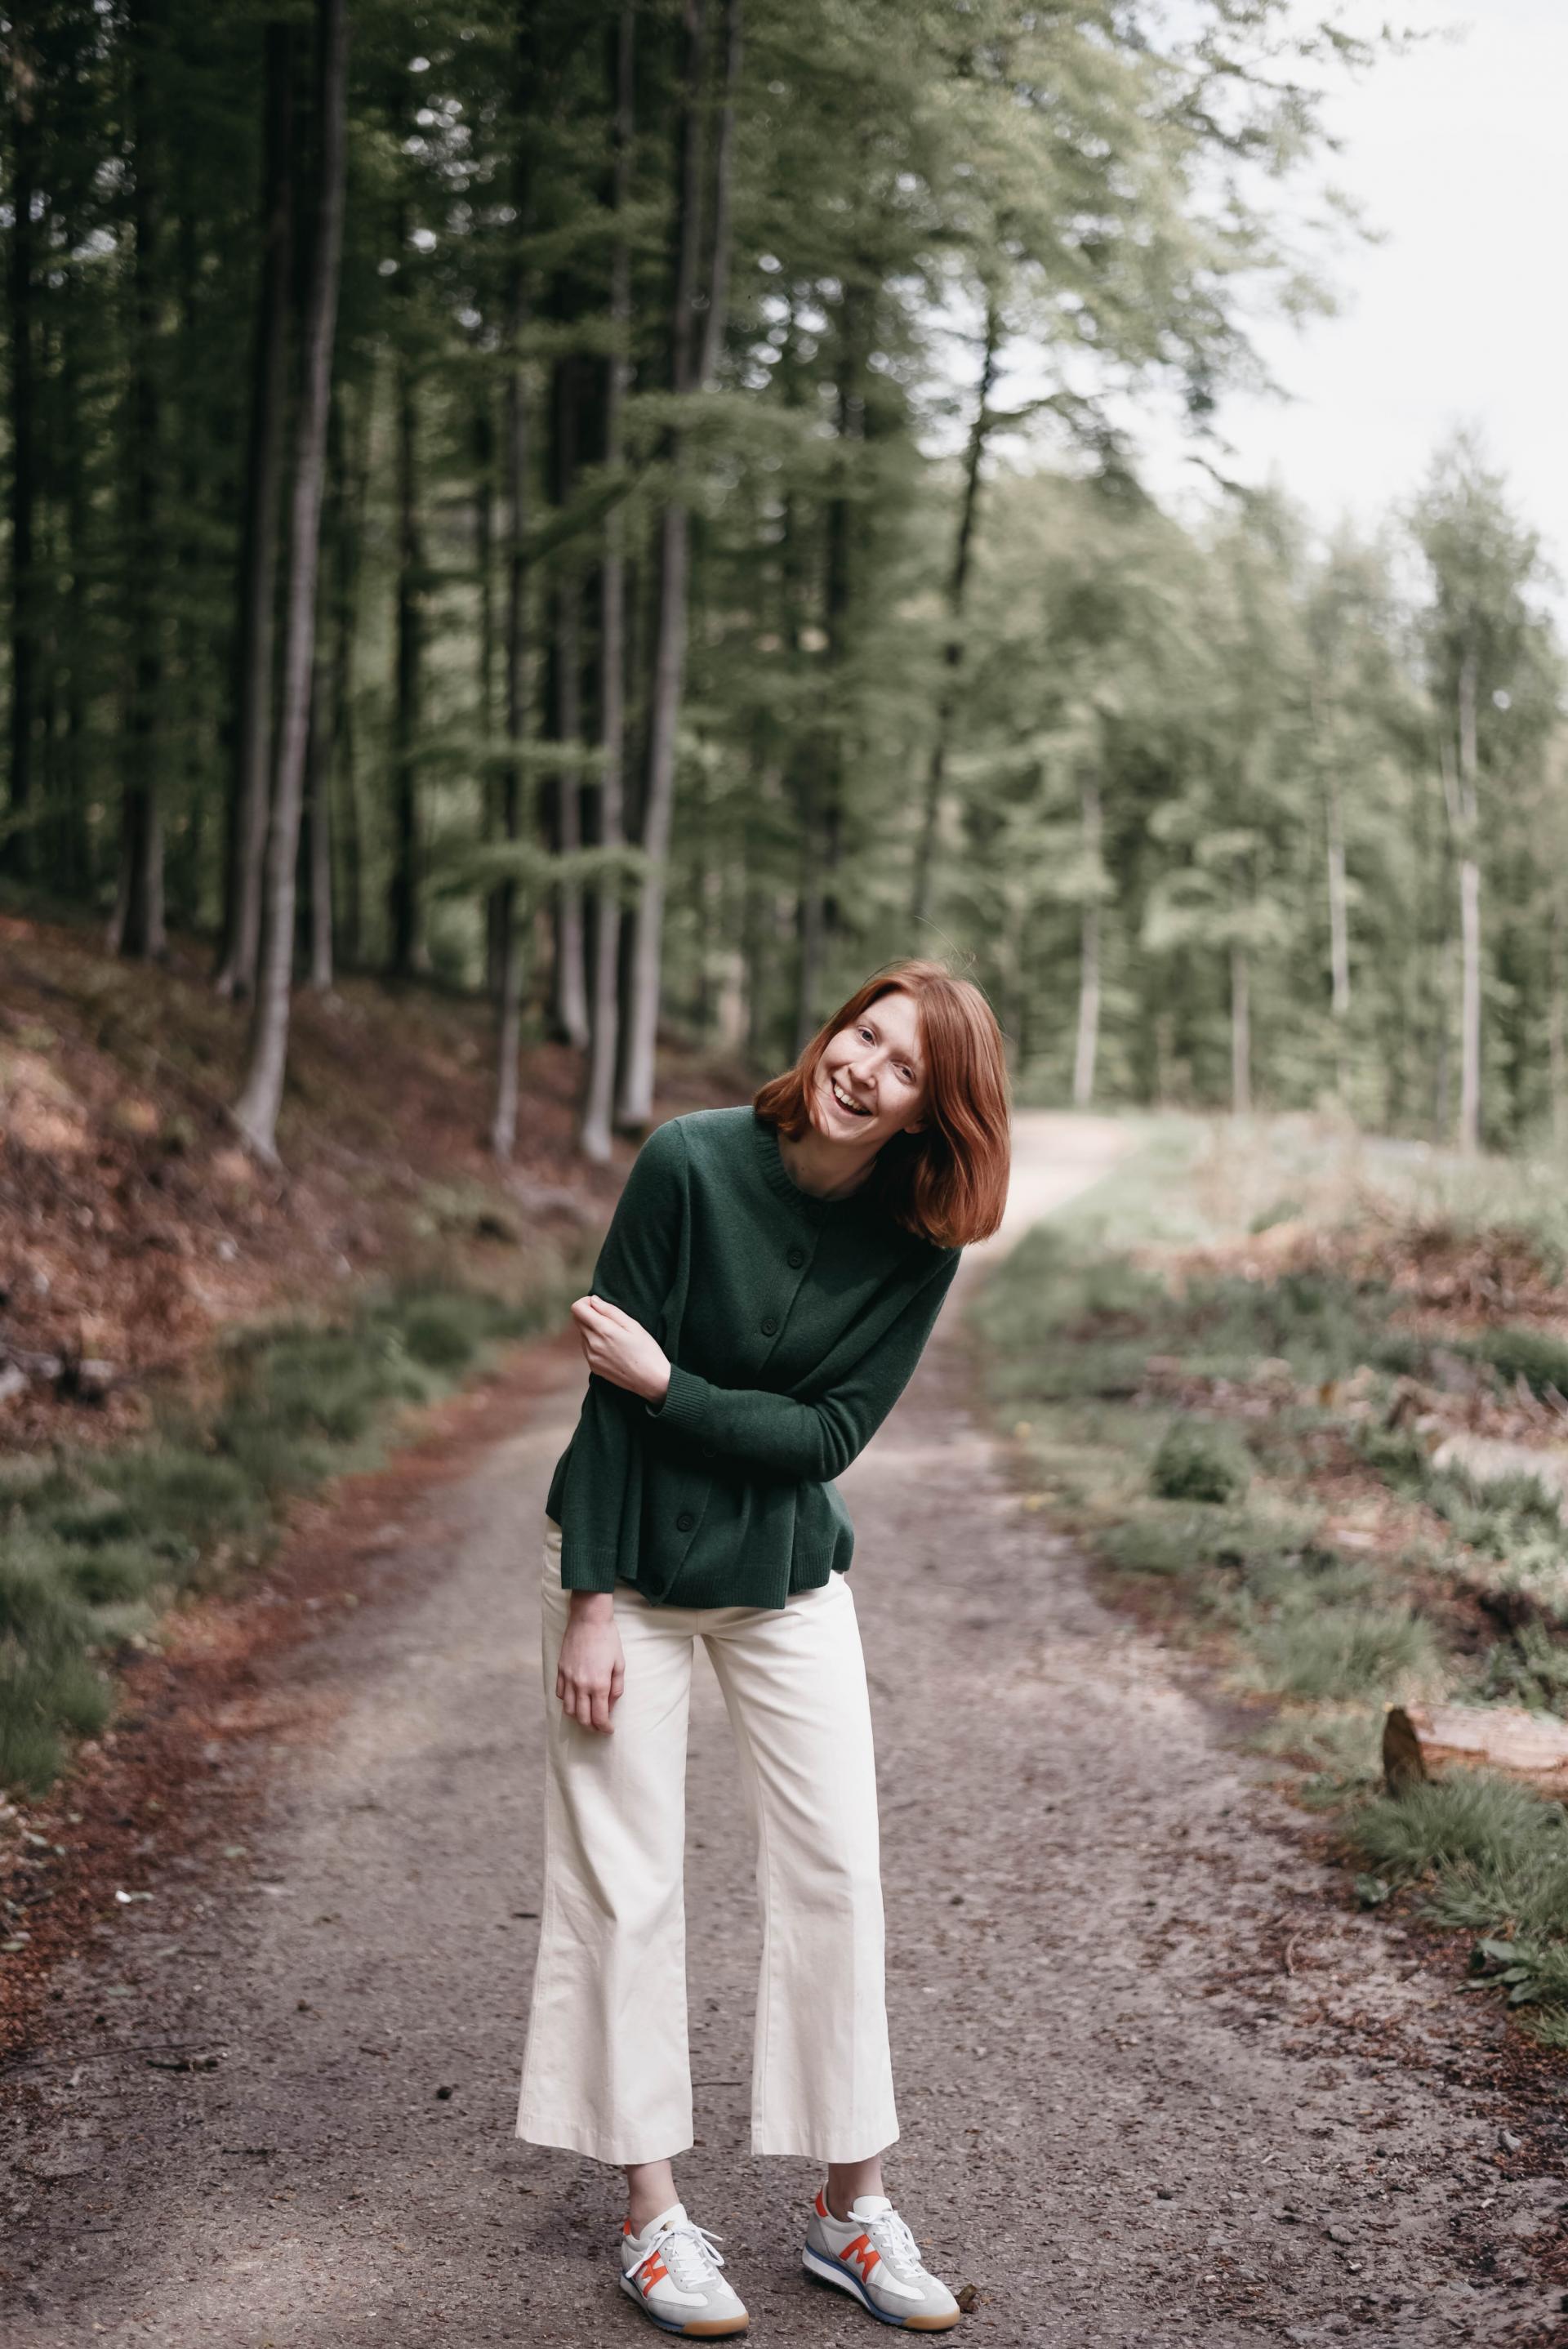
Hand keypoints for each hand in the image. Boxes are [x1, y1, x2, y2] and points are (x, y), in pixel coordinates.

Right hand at [557, 1594, 624, 1731]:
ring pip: (568, 1709)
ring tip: (587, 1716)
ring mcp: (568, 1678)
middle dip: (591, 1727)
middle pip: (582, 1718)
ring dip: (578, 1717)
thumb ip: (616, 1688)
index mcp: (599, 1684)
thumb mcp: (620, 1664)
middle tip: (598, 1727)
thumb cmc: (608, 1639)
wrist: (589, 1619)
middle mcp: (581, 1685)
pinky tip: (576, 1700)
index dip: (605, 1727)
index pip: (600, 1717)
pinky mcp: (560, 1670)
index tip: (609, 1730)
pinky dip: (568, 1702)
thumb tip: (611, 1705)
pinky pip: (561, 1694)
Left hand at [570, 1294, 670, 1403]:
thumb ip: (610, 1310)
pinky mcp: (593, 1367)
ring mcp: (591, 1357)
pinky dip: (595, 1343)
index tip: (599, 1306)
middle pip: (577, 1320)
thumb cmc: (646, 1351)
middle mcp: (592, 1344)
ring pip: (582, 1334)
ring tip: (614, 1337)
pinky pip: (587, 1348)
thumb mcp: (633, 1325)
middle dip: (590, 1314)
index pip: (577, 1309)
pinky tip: (612, 1348)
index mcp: (603, 1330)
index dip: (586, 1302)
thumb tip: (593, 1300)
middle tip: (610, 1320)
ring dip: (593, 1330)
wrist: (651, 1381)